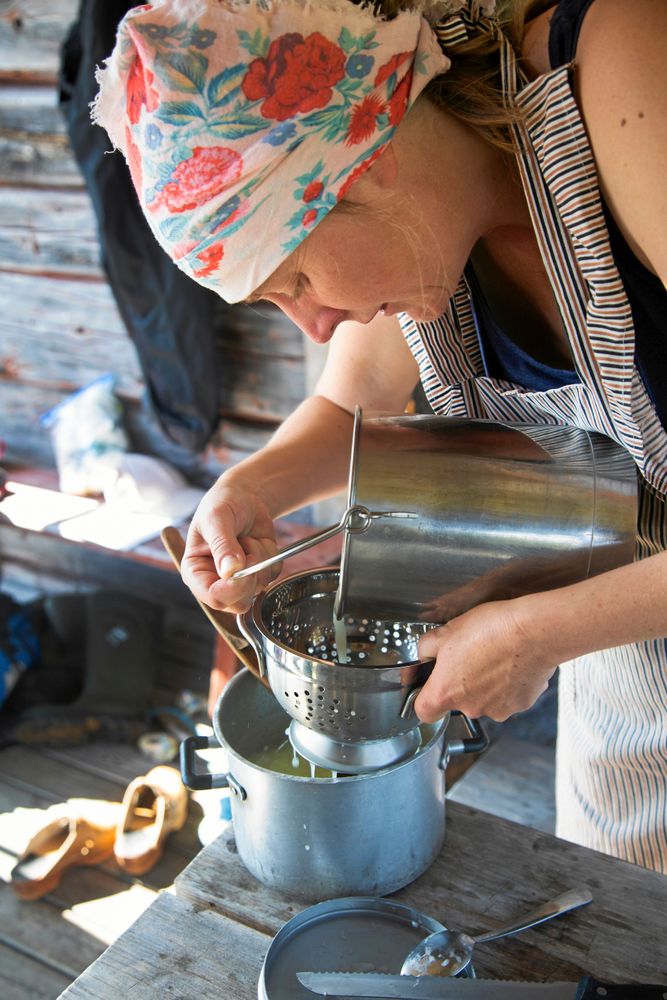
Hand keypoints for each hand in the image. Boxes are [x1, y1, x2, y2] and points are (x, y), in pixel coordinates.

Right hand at [180, 477, 280, 612]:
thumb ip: (222, 545)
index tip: (241, 571)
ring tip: (247, 539)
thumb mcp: (217, 519)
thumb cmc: (223, 504)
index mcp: (195, 571)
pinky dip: (270, 557)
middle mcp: (215, 580)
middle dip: (249, 576)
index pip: (212, 596)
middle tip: (246, 546)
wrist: (245, 496)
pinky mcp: (258, 573)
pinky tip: (257, 541)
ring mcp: (238, 579)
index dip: (230, 589)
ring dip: (259, 559)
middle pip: (237, 602)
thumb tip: (230, 571)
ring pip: (258, 588)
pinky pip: (272, 576)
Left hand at [415, 598, 558, 722]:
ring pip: (484, 699)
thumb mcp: (446, 630)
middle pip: (458, 702)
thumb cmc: (490, 629)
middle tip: (469, 655)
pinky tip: (511, 661)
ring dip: (485, 683)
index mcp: (446, 692)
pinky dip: (508, 683)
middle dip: (460, 682)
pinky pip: (508, 696)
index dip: (423, 697)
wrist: (533, 632)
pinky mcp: (521, 704)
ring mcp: (498, 709)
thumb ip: (427, 648)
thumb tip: (425, 655)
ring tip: (494, 655)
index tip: (429, 683)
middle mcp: (471, 708)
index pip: (424, 711)